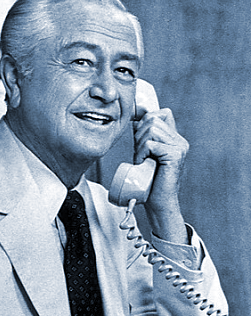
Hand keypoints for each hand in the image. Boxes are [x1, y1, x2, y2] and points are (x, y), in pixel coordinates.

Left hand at [133, 108, 188, 243]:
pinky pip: (150, 144)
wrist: (157, 202)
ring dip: (139, 145)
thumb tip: (135, 118)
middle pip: (152, 119)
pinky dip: (141, 153)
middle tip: (140, 154)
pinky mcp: (175, 155)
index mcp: (175, 138)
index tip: (139, 138)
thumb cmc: (148, 179)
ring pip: (151, 129)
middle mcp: (180, 140)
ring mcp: (180, 147)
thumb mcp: (144, 152)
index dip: (145, 121)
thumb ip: (144, 136)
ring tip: (142, 160)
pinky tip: (143, 164)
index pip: (161, 113)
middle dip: (139, 135)